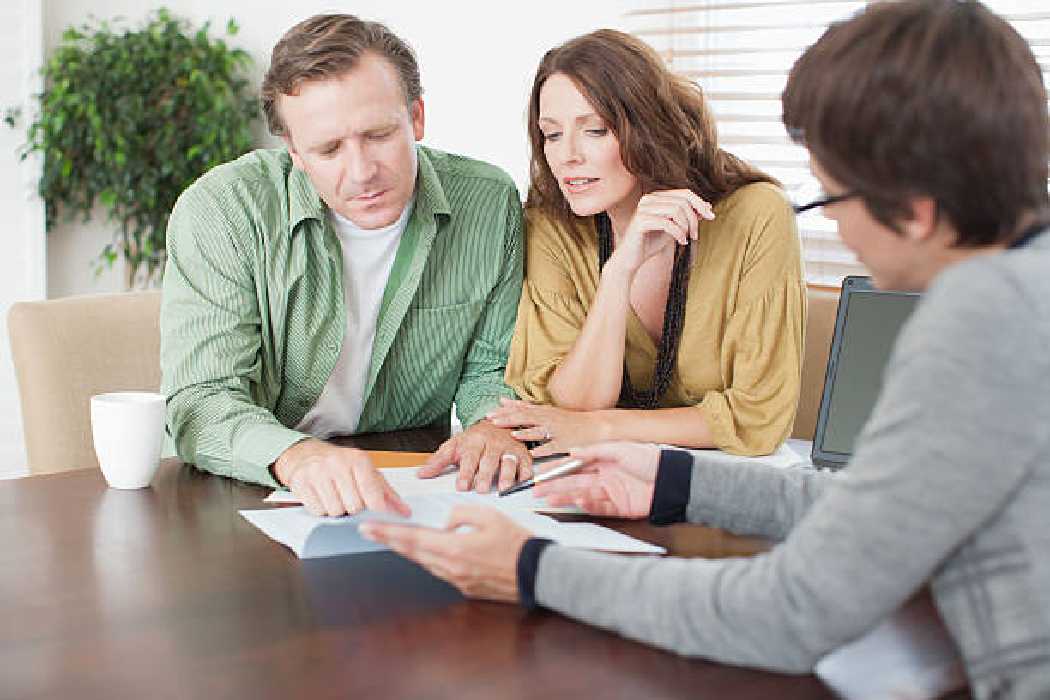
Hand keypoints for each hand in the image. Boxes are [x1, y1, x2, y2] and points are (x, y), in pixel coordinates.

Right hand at [273, 439, 409, 517]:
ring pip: (335, 510)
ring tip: (335, 496)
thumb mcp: (367, 472)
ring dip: (337, 510)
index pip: (372, 492)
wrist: (305, 453)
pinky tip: (322, 497)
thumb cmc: (340, 464)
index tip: (377, 512)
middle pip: (354, 506)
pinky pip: (318, 511)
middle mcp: (337, 464)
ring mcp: (318, 473)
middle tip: (350, 498)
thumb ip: (387, 494)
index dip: (376, 507)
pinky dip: (321, 509)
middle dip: (354, 508)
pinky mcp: (301, 483)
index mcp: (358, 460)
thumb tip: (404, 512)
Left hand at [359, 505, 529, 603]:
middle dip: (389, 541)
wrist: (536, 573)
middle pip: (412, 553)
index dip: (387, 534)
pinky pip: (440, 570)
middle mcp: (450, 567)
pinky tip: (427, 551)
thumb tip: (445, 522)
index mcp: (453, 548)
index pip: (411, 539)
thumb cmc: (516, 543)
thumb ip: (460, 514)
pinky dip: (429, 559)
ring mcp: (457, 580)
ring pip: (424, 562)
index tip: (368, 528)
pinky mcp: (465, 587)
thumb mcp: (489, 515)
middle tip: (370, 532)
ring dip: (408, 550)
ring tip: (394, 539)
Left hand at [418, 420, 531, 492]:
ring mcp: (509, 448)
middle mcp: (493, 443)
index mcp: (474, 440)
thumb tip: (421, 474)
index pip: (469, 457)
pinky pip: (526, 463)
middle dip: (485, 475)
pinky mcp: (523, 454)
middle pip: (489, 460)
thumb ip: (438, 461)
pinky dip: (526, 473)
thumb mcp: (454, 446)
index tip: (461, 486)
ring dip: (507, 475)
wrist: (496, 423)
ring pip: (509, 461)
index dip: (465, 472)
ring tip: (503, 488)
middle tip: (480, 489)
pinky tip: (522, 482)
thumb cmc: (474, 439)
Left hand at [486, 397, 610, 456]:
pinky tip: (533, 453)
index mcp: (543, 412)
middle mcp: (548, 419)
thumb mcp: (548, 410)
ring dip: (525, 433)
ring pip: (539, 431)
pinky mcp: (565, 443)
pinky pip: (553, 447)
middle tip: (493, 422)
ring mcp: (557, 431)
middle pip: (526, 418)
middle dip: (509, 419)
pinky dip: (543, 449)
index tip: (490, 413)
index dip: (505, 411)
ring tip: (512, 435)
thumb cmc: (571, 421)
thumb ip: (526, 407)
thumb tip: (504, 400)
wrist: (596, 427)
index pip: (521, 409)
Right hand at [533, 441, 660, 518]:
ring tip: (549, 499)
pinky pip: (600, 507)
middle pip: (576, 482)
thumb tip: (572, 452)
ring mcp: (612, 493)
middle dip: (555, 486)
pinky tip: (576, 502)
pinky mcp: (621, 508)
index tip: (542, 474)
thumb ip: (596, 451)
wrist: (673, 478)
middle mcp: (606, 477)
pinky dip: (587, 505)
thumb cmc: (651, 459)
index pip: (576, 466)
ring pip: (583, 496)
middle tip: (536, 491)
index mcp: (605, 461)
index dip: (559, 470)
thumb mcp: (621, 449)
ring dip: (566, 497)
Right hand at [606, 189, 713, 275]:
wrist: (631, 259)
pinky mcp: (640, 221)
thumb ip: (688, 217)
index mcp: (657, 197)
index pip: (685, 193)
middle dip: (694, 218)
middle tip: (696, 235)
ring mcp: (643, 208)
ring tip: (688, 239)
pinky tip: (681, 242)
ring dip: (687, 226)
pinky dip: (678, 233)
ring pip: (676, 210)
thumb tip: (708, 207)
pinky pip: (667, 223)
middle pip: (682, 201)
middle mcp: (649, 199)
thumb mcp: (674, 228)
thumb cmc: (651, 243)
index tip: (712, 217)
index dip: (700, 204)